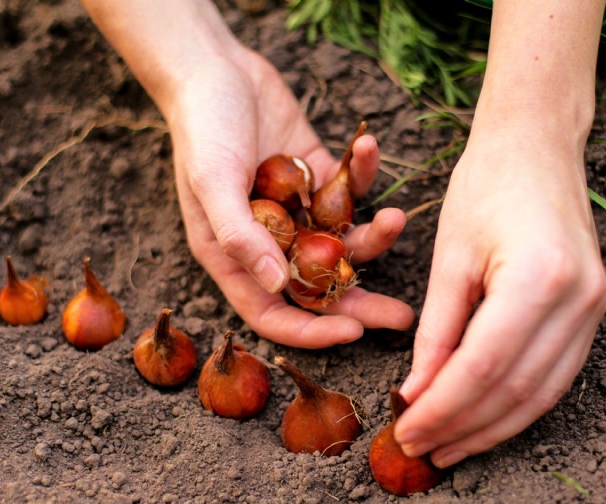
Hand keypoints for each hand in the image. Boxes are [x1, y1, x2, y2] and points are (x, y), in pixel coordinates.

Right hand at [80, 0, 413, 348]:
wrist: (216, 68)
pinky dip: (361, 173)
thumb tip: (275, 285)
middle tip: (403, 318)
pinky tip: (366, 145)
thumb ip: (240, 236)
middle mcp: (268, 241)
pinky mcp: (317, 177)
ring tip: (395, 219)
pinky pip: (348, 190)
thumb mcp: (212, 181)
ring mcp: (296, 211)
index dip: (311, 330)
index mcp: (235, 255)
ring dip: (373, 236)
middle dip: (360, 304)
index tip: (354, 333)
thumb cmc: (202, 126)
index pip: (273, 312)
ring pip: (342, 242)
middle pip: (317, 288)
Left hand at [394, 127, 605, 466]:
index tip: (405, 432)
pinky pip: (555, 377)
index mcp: (537, 279)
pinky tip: (483, 421)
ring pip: (540, 394)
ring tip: (448, 449)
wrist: (536, 147)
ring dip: (491, 429)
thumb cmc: (484, 187)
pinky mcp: (593, 313)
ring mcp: (594, 310)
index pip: (481, 369)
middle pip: (513, 391)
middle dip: (462, 428)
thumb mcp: (449, 258)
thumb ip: (436, 332)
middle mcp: (578, 301)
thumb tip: (417, 395)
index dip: (440, 409)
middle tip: (419, 449)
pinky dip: (516, 406)